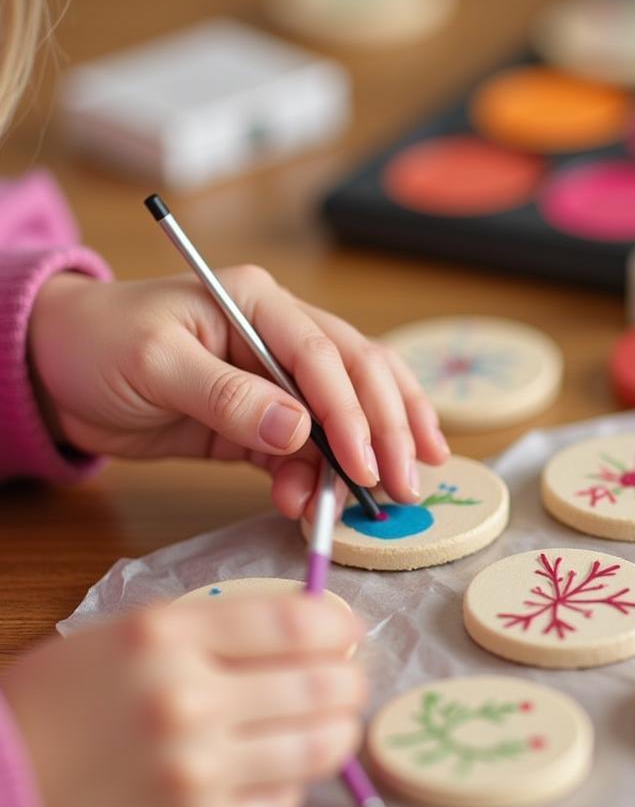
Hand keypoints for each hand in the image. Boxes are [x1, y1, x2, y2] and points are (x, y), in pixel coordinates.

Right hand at [0, 591, 365, 806]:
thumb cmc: (68, 697)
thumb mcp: (135, 633)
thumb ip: (220, 626)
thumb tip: (310, 628)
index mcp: (171, 638)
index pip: (297, 624)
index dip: (339, 625)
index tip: (346, 632)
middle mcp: (189, 702)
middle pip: (324, 686)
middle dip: (350, 680)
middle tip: (347, 681)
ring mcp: (196, 774)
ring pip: (319, 748)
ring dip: (338, 731)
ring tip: (331, 724)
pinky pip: (283, 805)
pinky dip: (291, 784)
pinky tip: (274, 770)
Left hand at [28, 269, 449, 516]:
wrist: (55, 373)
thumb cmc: (98, 344)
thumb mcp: (155, 362)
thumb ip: (226, 394)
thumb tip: (299, 431)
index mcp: (259, 302)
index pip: (325, 355)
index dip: (353, 411)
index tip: (366, 463)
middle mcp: (281, 335)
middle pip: (359, 377)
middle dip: (389, 431)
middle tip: (408, 484)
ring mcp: (276, 380)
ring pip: (346, 414)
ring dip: (368, 456)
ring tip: (383, 499)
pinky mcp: (262, 421)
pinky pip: (306, 450)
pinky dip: (319, 478)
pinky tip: (318, 503)